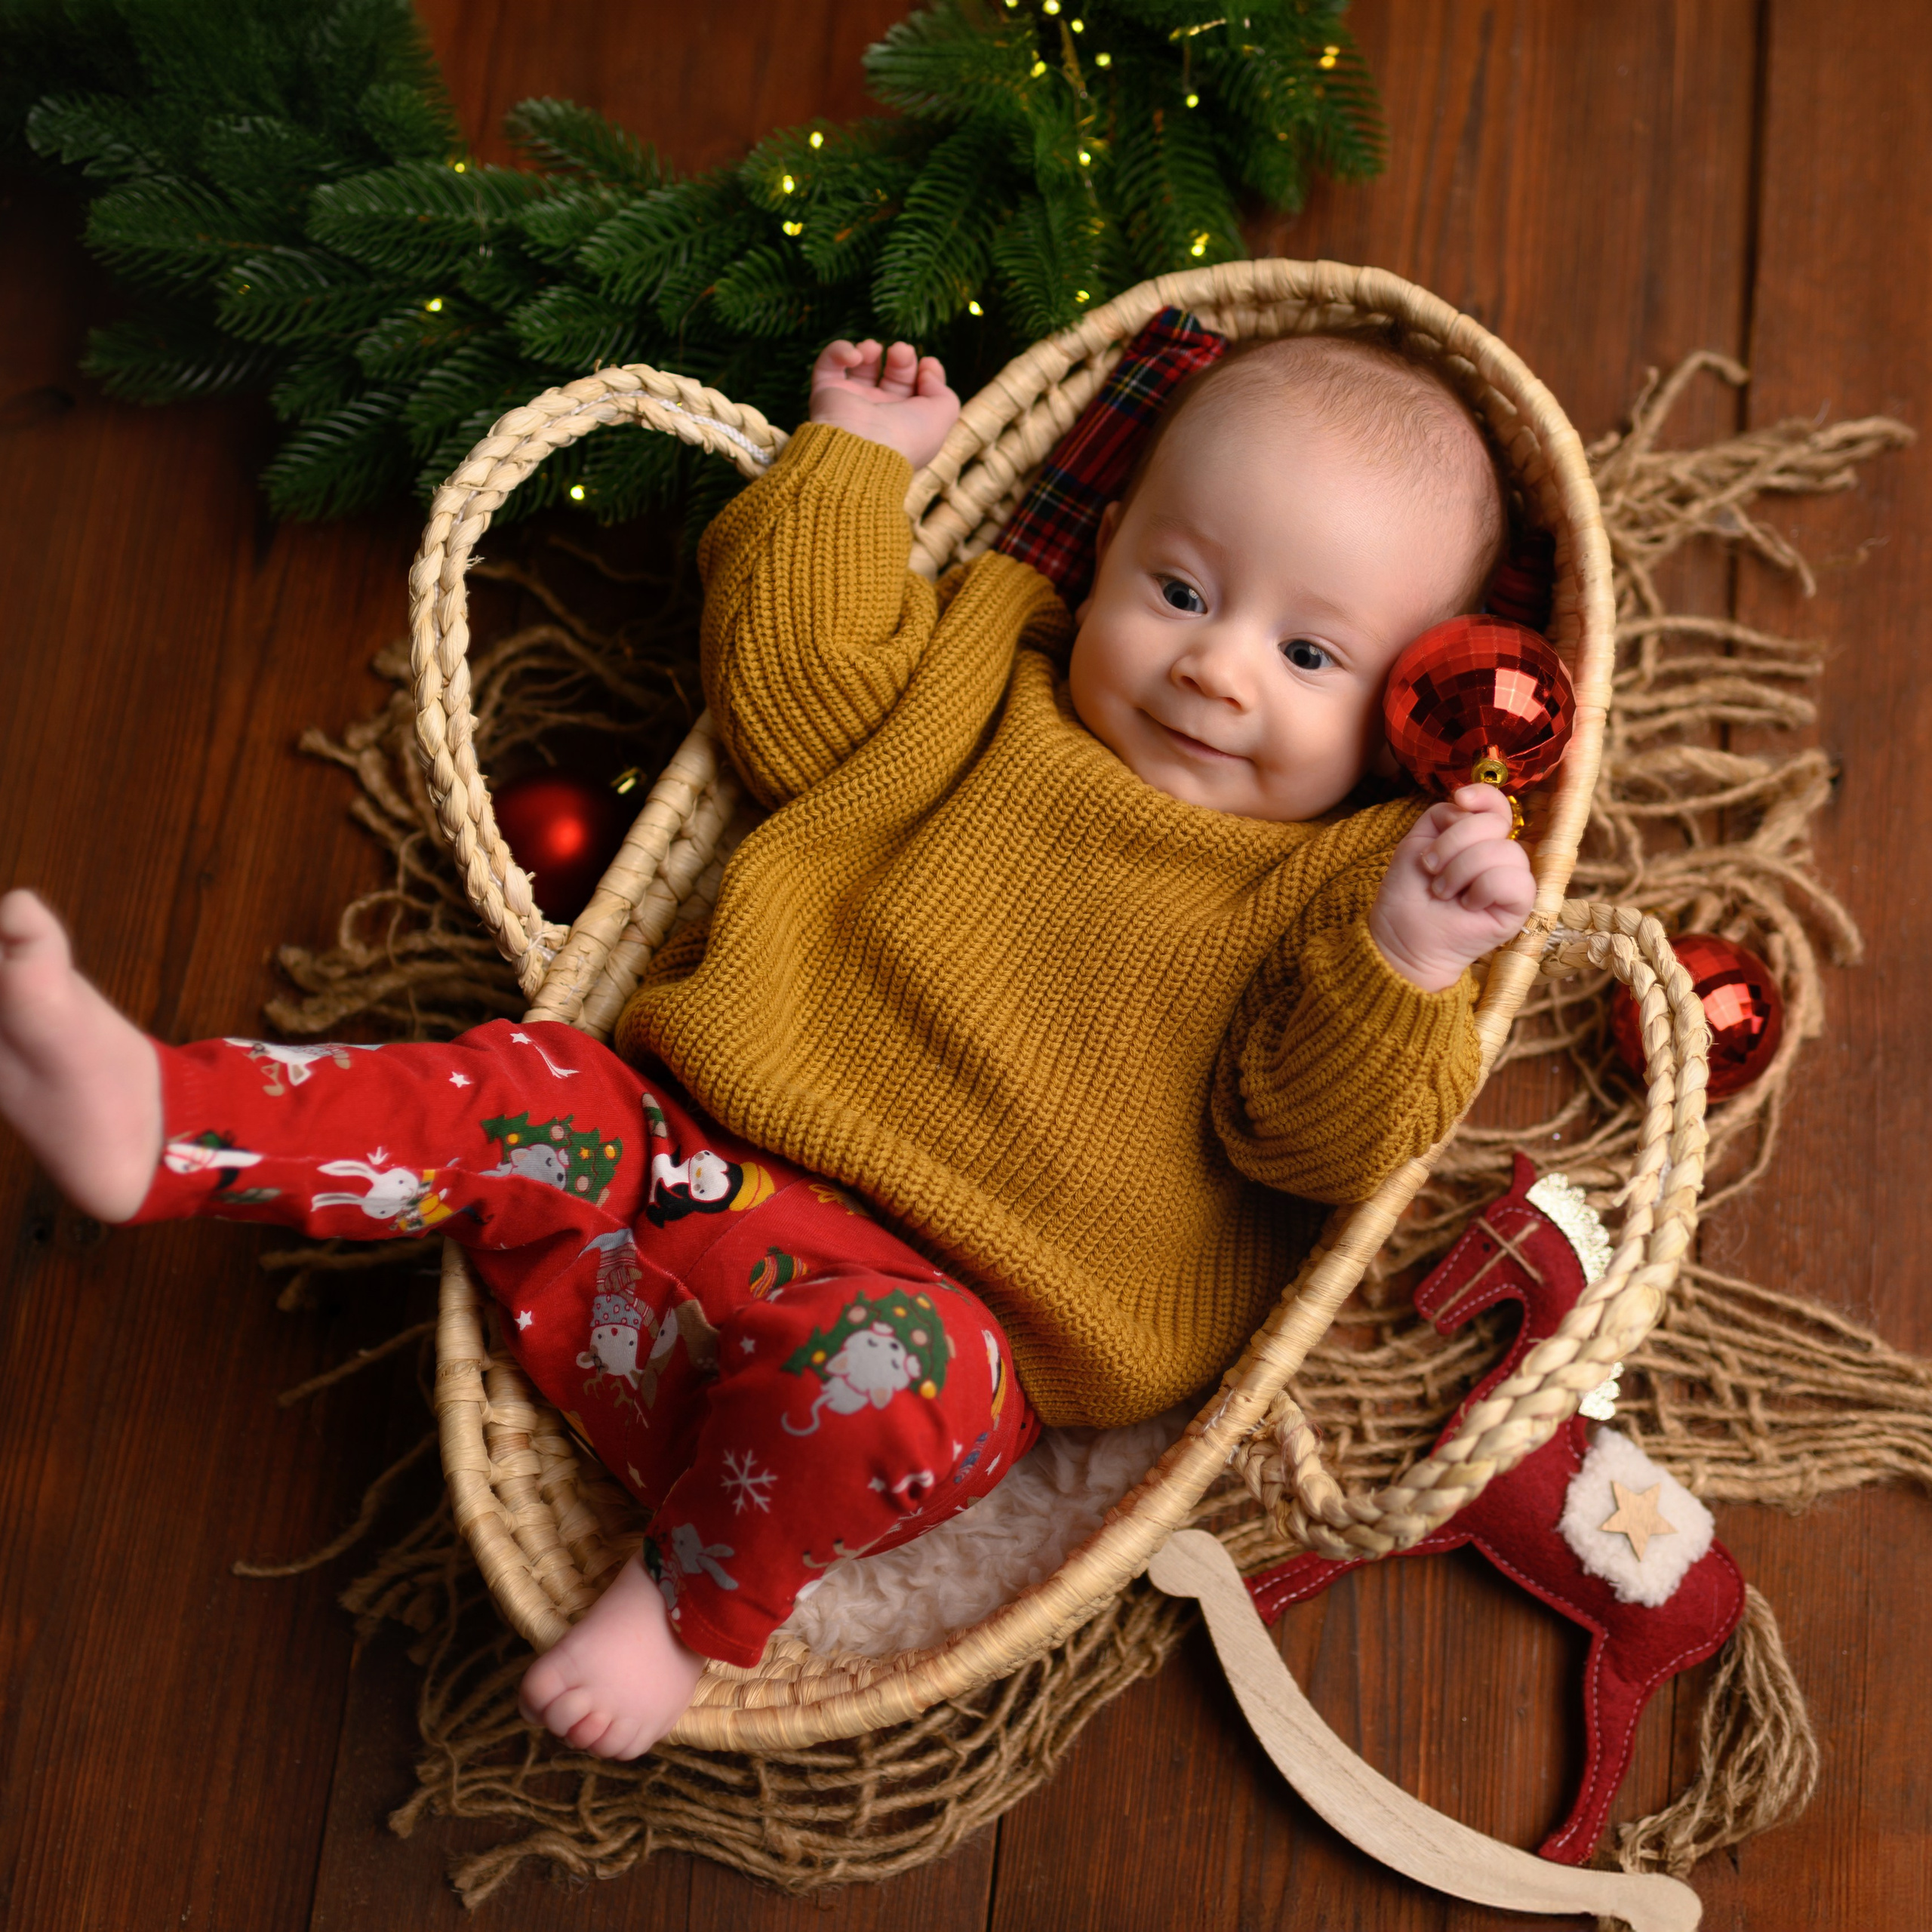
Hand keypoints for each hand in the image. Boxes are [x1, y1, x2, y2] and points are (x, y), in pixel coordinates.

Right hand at [809, 338, 959, 468]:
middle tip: (901, 352)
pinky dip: (840, 351)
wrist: (862, 450)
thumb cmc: (906, 436)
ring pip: (861, 366)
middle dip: (901, 357)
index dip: (925, 372)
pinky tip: (855, 357)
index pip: (916, 389)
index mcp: (906, 421)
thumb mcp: (942, 416)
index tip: (927, 363)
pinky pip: (828, 364)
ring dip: (870, 349)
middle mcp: (880, 412)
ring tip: (873, 350)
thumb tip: (928, 370)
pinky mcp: (826, 393)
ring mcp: (852, 402)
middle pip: (892, 374)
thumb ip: (944, 391)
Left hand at [1369, 785, 1536, 991]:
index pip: (1497, 803)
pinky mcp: (1521, 906)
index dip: (1483, 795)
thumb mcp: (1418, 841)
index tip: (1459, 799)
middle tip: (1432, 871)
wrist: (1402, 936)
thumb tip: (1467, 802)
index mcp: (1479, 837)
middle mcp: (1500, 855)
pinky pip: (1514, 880)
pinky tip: (1467, 905)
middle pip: (1493, 823)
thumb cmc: (1409, 893)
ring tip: (1443, 891)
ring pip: (1504, 851)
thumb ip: (1445, 815)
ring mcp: (1513, 879)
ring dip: (1460, 870)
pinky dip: (1482, 889)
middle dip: (1452, 844)